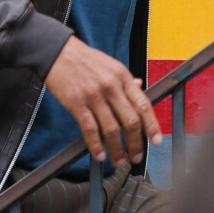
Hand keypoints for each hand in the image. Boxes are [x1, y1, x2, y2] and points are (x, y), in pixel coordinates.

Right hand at [44, 36, 161, 168]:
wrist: (57, 51)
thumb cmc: (83, 58)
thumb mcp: (110, 64)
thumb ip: (125, 79)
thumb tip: (140, 86)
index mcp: (122, 76)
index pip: (143, 104)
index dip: (152, 125)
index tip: (156, 140)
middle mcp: (111, 86)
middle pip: (130, 121)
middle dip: (136, 143)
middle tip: (136, 157)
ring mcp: (94, 95)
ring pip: (112, 129)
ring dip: (117, 149)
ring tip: (119, 161)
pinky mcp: (77, 103)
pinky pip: (90, 129)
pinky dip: (96, 145)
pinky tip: (99, 154)